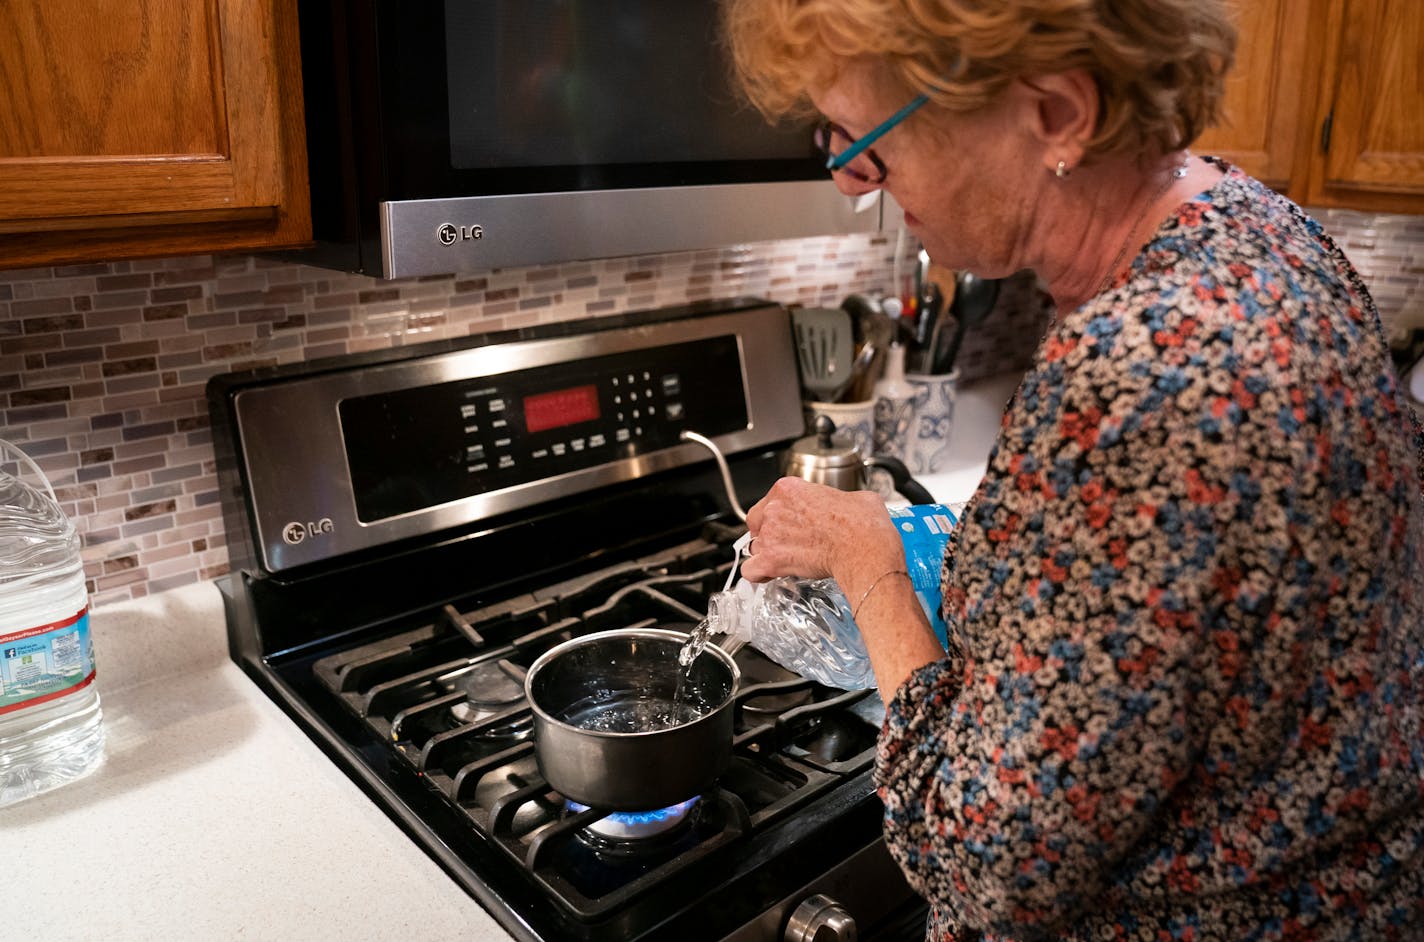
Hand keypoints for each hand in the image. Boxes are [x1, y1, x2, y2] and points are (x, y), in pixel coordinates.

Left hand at [740, 477, 903, 585]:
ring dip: (766, 554)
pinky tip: (768, 575)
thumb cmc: (863, 526)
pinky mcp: (772, 560)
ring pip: (754, 547)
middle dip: (768, 533)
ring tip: (785, 561)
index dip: (780, 514)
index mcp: (790, 489)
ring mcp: (771, 535)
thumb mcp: (856, 497)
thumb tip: (849, 506)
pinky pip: (751, 570)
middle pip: (757, 523)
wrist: (865, 549)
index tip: (791, 523)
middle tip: (787, 542)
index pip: (769, 501)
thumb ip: (839, 500)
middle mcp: (775, 509)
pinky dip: (758, 574)